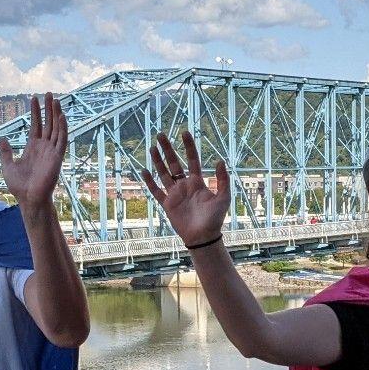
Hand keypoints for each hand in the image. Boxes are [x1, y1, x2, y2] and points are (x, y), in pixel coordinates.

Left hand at [0, 93, 68, 208]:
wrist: (28, 199)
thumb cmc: (19, 186)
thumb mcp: (8, 165)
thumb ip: (6, 151)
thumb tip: (1, 139)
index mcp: (33, 147)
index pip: (36, 125)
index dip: (36, 112)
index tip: (34, 98)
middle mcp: (44, 147)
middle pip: (48, 123)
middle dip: (48, 108)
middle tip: (48, 93)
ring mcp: (51, 151)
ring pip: (56, 128)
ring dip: (56, 114)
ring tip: (55, 100)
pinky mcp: (57, 157)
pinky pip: (62, 140)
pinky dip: (63, 128)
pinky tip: (62, 116)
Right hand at [141, 129, 231, 244]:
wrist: (203, 237)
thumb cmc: (215, 218)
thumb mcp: (223, 197)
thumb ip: (222, 180)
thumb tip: (220, 160)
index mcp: (197, 182)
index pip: (192, 159)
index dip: (188, 146)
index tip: (184, 132)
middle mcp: (185, 185)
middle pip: (174, 162)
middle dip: (167, 148)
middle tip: (161, 134)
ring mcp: (175, 194)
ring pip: (164, 173)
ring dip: (158, 161)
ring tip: (152, 147)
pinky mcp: (167, 204)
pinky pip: (156, 191)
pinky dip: (150, 182)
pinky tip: (144, 170)